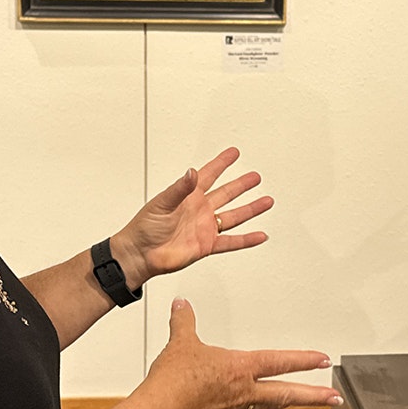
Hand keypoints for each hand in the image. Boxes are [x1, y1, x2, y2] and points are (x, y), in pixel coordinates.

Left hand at [112, 148, 272, 287]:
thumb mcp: (162, 203)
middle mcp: (199, 210)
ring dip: (250, 209)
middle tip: (255, 176)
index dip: (221, 163)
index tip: (233, 153)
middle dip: (241, 184)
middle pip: (226, 193)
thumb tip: (192, 172)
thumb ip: (180, 188)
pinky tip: (259, 235)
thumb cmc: (144, 228)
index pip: (209, 175)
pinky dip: (246, 239)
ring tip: (266, 201)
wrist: (141, 255)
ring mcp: (205, 228)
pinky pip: (231, 241)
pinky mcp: (207, 246)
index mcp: (188, 196)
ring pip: (234, 216)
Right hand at [133, 299, 339, 408]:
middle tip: (334, 398)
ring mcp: (232, 407)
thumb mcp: (181, 342)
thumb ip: (185, 321)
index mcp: (240, 369)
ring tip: (304, 401)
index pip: (280, 362)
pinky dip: (260, 406)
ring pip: (271, 405)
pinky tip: (256, 404)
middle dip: (314, 395)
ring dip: (291, 403)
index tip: (323, 360)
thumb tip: (182, 305)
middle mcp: (242, 391)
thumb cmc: (172, 383)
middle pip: (288, 394)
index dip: (304, 360)